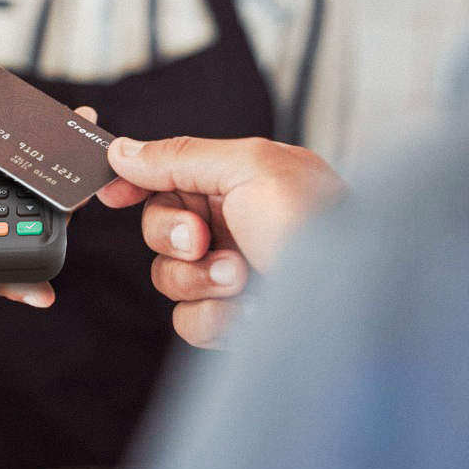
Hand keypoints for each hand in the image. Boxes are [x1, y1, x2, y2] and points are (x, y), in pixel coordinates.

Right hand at [98, 136, 343, 347]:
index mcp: (240, 178)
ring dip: (199, 279)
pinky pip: (189, 320)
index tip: (110, 194)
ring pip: (169, 277)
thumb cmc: (318, 225)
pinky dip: (215, 317)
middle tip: (204, 240)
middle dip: (174, 237)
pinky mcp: (236, 319)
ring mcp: (234, 274)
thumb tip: (123, 148)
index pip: (170, 174)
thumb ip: (181, 156)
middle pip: (158, 228)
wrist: (359, 301)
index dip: (135, 182)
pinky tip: (251, 312)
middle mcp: (234, 224)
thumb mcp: (250, 168)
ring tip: (244, 278)